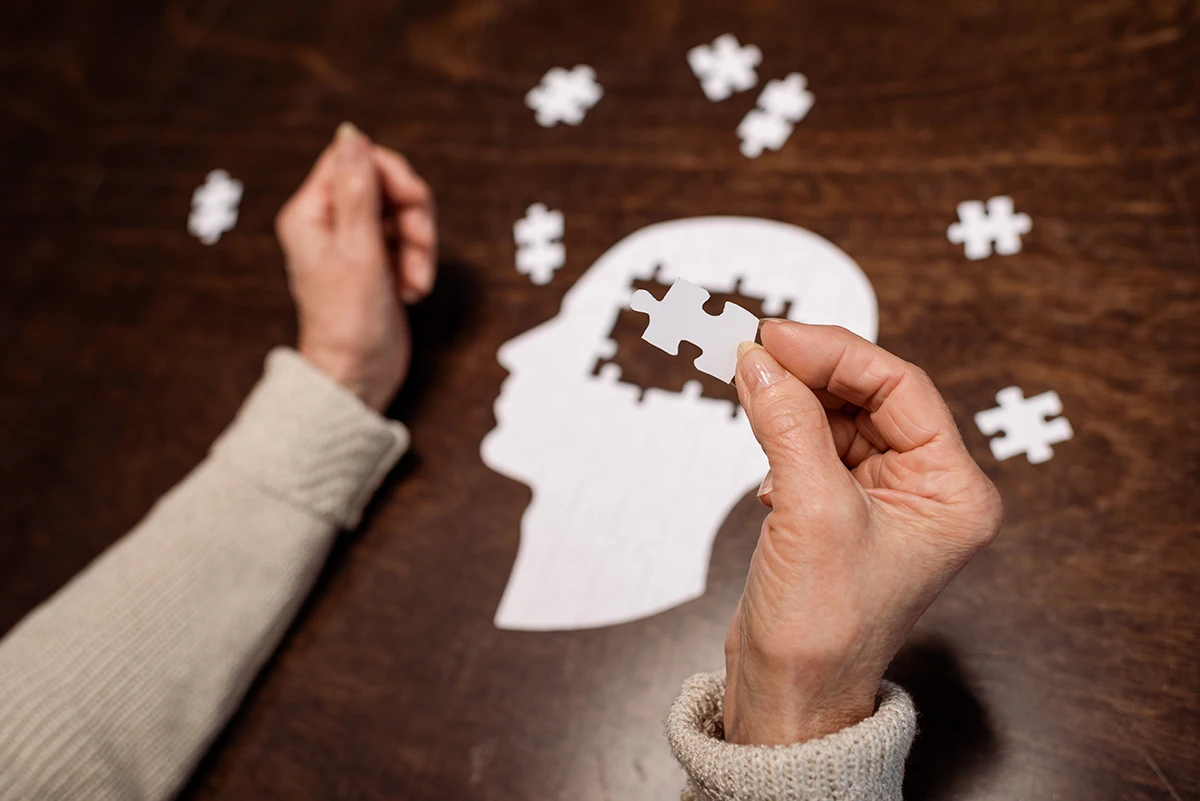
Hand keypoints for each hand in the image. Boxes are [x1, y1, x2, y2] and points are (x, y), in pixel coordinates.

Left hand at [275, 123, 437, 411]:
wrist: (357, 377)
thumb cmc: (350, 321)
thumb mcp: (358, 249)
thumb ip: (358, 188)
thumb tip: (351, 133)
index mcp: (311, 213)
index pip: (355, 160)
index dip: (391, 174)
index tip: (413, 202)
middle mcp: (329, 224)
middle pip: (384, 185)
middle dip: (413, 216)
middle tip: (420, 249)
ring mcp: (354, 245)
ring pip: (402, 215)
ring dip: (420, 246)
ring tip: (415, 282)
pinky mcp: (376, 266)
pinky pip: (407, 243)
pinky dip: (417, 264)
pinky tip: (411, 291)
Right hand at [724, 322, 1001, 744]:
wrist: (787, 698)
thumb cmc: (823, 630)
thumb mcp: (811, 512)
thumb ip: (787, 424)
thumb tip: (758, 360)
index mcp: (952, 491)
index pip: (901, 389)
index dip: (837, 353)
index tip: (777, 336)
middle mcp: (926, 491)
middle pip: (868, 397)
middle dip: (810, 373)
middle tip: (754, 351)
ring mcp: (881, 500)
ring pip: (836, 418)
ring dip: (792, 402)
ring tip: (750, 389)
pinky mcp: (839, 510)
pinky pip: (813, 446)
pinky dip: (783, 436)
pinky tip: (765, 458)